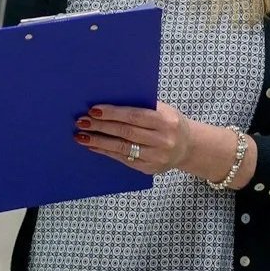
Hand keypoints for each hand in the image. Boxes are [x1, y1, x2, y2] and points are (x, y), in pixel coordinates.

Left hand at [73, 102, 197, 177]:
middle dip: (101, 127)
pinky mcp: (149, 169)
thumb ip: (141, 106)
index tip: (93, 110)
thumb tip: (109, 101)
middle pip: (126, 132)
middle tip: (82, 122)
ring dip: (99, 141)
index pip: (135, 116)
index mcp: (166, 120)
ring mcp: (156, 157)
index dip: (113, 113)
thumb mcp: (163, 110)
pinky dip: (106, 152)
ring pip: (122, 148)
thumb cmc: (169, 123)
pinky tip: (94, 146)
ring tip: (81, 136)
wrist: (188, 147)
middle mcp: (162, 140)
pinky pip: (124, 159)